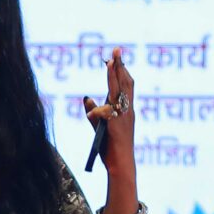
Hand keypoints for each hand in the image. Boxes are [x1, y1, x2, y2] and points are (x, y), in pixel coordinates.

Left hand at [82, 49, 136, 174]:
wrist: (121, 164)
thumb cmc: (112, 147)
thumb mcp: (102, 127)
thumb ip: (95, 112)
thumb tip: (86, 98)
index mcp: (127, 110)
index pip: (126, 86)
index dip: (121, 70)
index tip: (116, 56)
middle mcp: (128, 111)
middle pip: (125, 83)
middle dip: (120, 65)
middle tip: (117, 49)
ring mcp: (123, 117)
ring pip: (119, 92)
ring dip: (114, 76)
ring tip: (110, 61)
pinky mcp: (115, 126)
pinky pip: (106, 113)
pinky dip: (97, 111)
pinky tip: (92, 113)